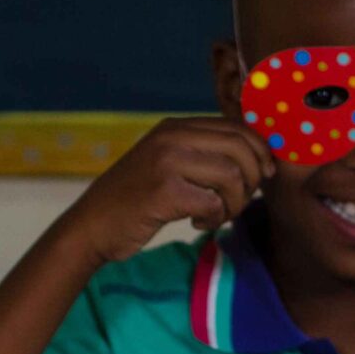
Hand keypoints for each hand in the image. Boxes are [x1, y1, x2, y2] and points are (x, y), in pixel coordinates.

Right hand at [64, 116, 273, 265]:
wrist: (90, 226)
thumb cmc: (132, 201)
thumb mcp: (164, 164)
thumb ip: (199, 154)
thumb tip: (254, 158)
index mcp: (175, 127)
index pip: (236, 128)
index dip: (260, 152)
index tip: (264, 176)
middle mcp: (171, 137)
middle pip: (240, 148)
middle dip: (252, 180)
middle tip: (240, 202)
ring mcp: (166, 162)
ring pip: (232, 176)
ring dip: (234, 203)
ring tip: (216, 215)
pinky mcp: (164, 191)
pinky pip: (213, 202)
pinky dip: (214, 218)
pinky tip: (198, 223)